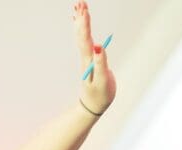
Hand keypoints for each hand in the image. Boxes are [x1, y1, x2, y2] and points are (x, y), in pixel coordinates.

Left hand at [74, 1, 115, 115]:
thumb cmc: (100, 95)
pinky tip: (80, 22)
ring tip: (79, 6)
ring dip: (80, 21)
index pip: (85, 39)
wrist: (92, 106)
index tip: (84, 10)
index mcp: (88, 61)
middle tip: (80, 2)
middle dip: (81, 18)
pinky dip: (82, 29)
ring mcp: (86, 58)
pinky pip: (84, 40)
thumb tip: (98, 46)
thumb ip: (100, 63)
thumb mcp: (102, 81)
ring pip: (81, 36)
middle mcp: (85, 57)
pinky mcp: (90, 60)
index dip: (84, 25)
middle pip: (81, 34)